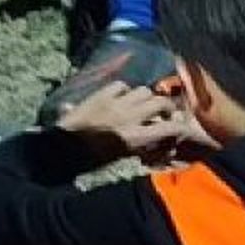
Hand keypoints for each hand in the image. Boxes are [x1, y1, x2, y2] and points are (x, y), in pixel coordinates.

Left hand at [56, 82, 184, 161]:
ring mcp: (115, 103)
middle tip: (165, 110)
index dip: (178, 125)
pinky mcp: (101, 95)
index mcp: (134, 137)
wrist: (63, 148)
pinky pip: (120, 85)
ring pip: (143, 90)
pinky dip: (124, 89)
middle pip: (159, 102)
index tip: (181, 125)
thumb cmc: (91, 159)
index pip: (166, 127)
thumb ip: (138, 145)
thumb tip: (151, 139)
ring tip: (142, 102)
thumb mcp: (119, 156)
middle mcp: (129, 117)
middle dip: (166, 105)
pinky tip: (120, 96)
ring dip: (146, 96)